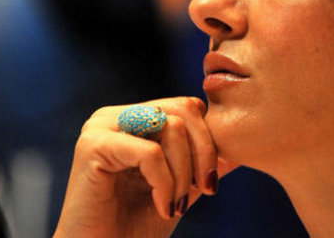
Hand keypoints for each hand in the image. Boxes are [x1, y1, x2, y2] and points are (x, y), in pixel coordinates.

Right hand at [53, 97, 237, 237]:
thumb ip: (205, 164)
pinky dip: (165, 183)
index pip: (188, 107)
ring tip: (176, 205)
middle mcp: (116, 114)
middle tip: (205, 190)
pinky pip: (150, 153)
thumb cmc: (136, 226)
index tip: (211, 182)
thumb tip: (240, 146)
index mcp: (135, 118)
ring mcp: (101, 126)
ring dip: (184, 173)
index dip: (208, 141)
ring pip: (170, 128)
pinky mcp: (92, 146)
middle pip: (183, 111)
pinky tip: (163, 207)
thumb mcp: (182, 187)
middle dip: (203, 154)